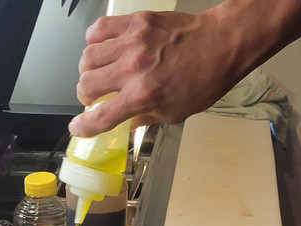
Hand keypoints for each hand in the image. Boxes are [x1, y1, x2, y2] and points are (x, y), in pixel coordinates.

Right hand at [70, 8, 245, 137]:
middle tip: (95, 97)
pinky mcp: (136, 22)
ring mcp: (132, 43)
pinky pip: (99, 29)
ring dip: (88, 70)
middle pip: (85, 85)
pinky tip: (103, 47)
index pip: (99, 117)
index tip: (78, 127)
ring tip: (98, 72)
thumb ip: (145, 118)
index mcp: (142, 96)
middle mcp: (132, 70)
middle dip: (85, 96)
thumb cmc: (205, 79)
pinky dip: (94, 40)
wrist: (222, 44)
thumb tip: (125, 123)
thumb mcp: (175, 113)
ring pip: (87, 58)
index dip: (83, 126)